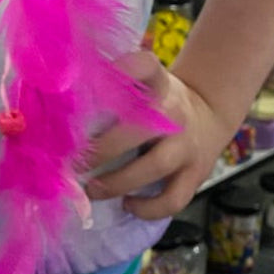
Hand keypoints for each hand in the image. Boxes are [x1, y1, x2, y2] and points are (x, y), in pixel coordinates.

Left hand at [84, 51, 236, 219]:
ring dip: (117, 183)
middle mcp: (174, 112)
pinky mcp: (196, 174)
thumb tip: (63, 91)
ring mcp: (187, 145)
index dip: (125, 68)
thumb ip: (115, 85)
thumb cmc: (159, 100)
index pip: (146, 65)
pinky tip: (127, 204)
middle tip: (73, 163)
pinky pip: (173, 198)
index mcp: (159, 83)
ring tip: (91, 189)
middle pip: (139, 129)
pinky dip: (148, 208)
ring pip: (154, 167)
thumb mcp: (145, 82)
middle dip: (101, 149)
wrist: (209, 115)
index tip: (95, 78)